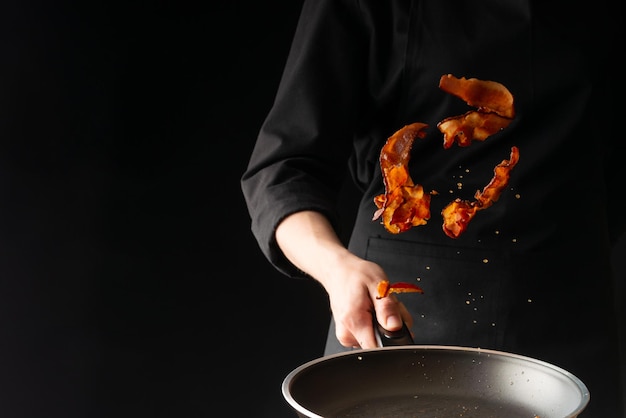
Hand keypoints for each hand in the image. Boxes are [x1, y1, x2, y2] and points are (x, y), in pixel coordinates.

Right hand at [274, 210, 412, 348]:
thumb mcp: (378, 284)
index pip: (377, 349)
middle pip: (380, 343)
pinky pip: (369, 335)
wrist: (338, 271)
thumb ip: (388, 308)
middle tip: (387, 306)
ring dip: (384, 325)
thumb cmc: (355, 275)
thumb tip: (396, 327)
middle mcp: (347, 333)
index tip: (394, 324)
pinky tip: (372, 311)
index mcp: (354, 321)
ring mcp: (347, 336)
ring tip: (378, 306)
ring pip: (376, 339)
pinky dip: (376, 324)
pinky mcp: (349, 334)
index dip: (392, 339)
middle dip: (391, 327)